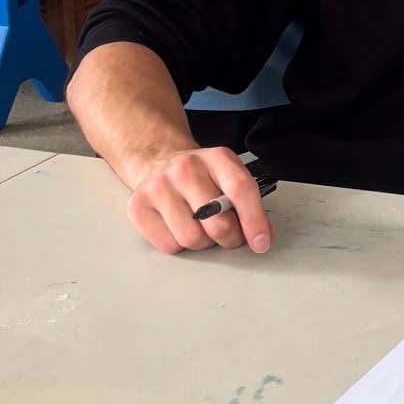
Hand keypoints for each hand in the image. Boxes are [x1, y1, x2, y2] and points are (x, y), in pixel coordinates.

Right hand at [125, 146, 274, 255]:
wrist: (159, 160)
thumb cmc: (200, 174)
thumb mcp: (228, 174)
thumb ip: (247, 201)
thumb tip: (264, 235)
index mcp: (217, 157)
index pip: (240, 189)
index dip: (254, 220)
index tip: (261, 242)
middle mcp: (186, 169)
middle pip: (217, 221)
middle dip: (230, 237)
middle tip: (230, 235)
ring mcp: (159, 187)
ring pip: (192, 238)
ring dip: (203, 242)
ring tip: (201, 226)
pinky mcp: (138, 207)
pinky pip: (169, 246)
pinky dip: (180, 244)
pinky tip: (179, 226)